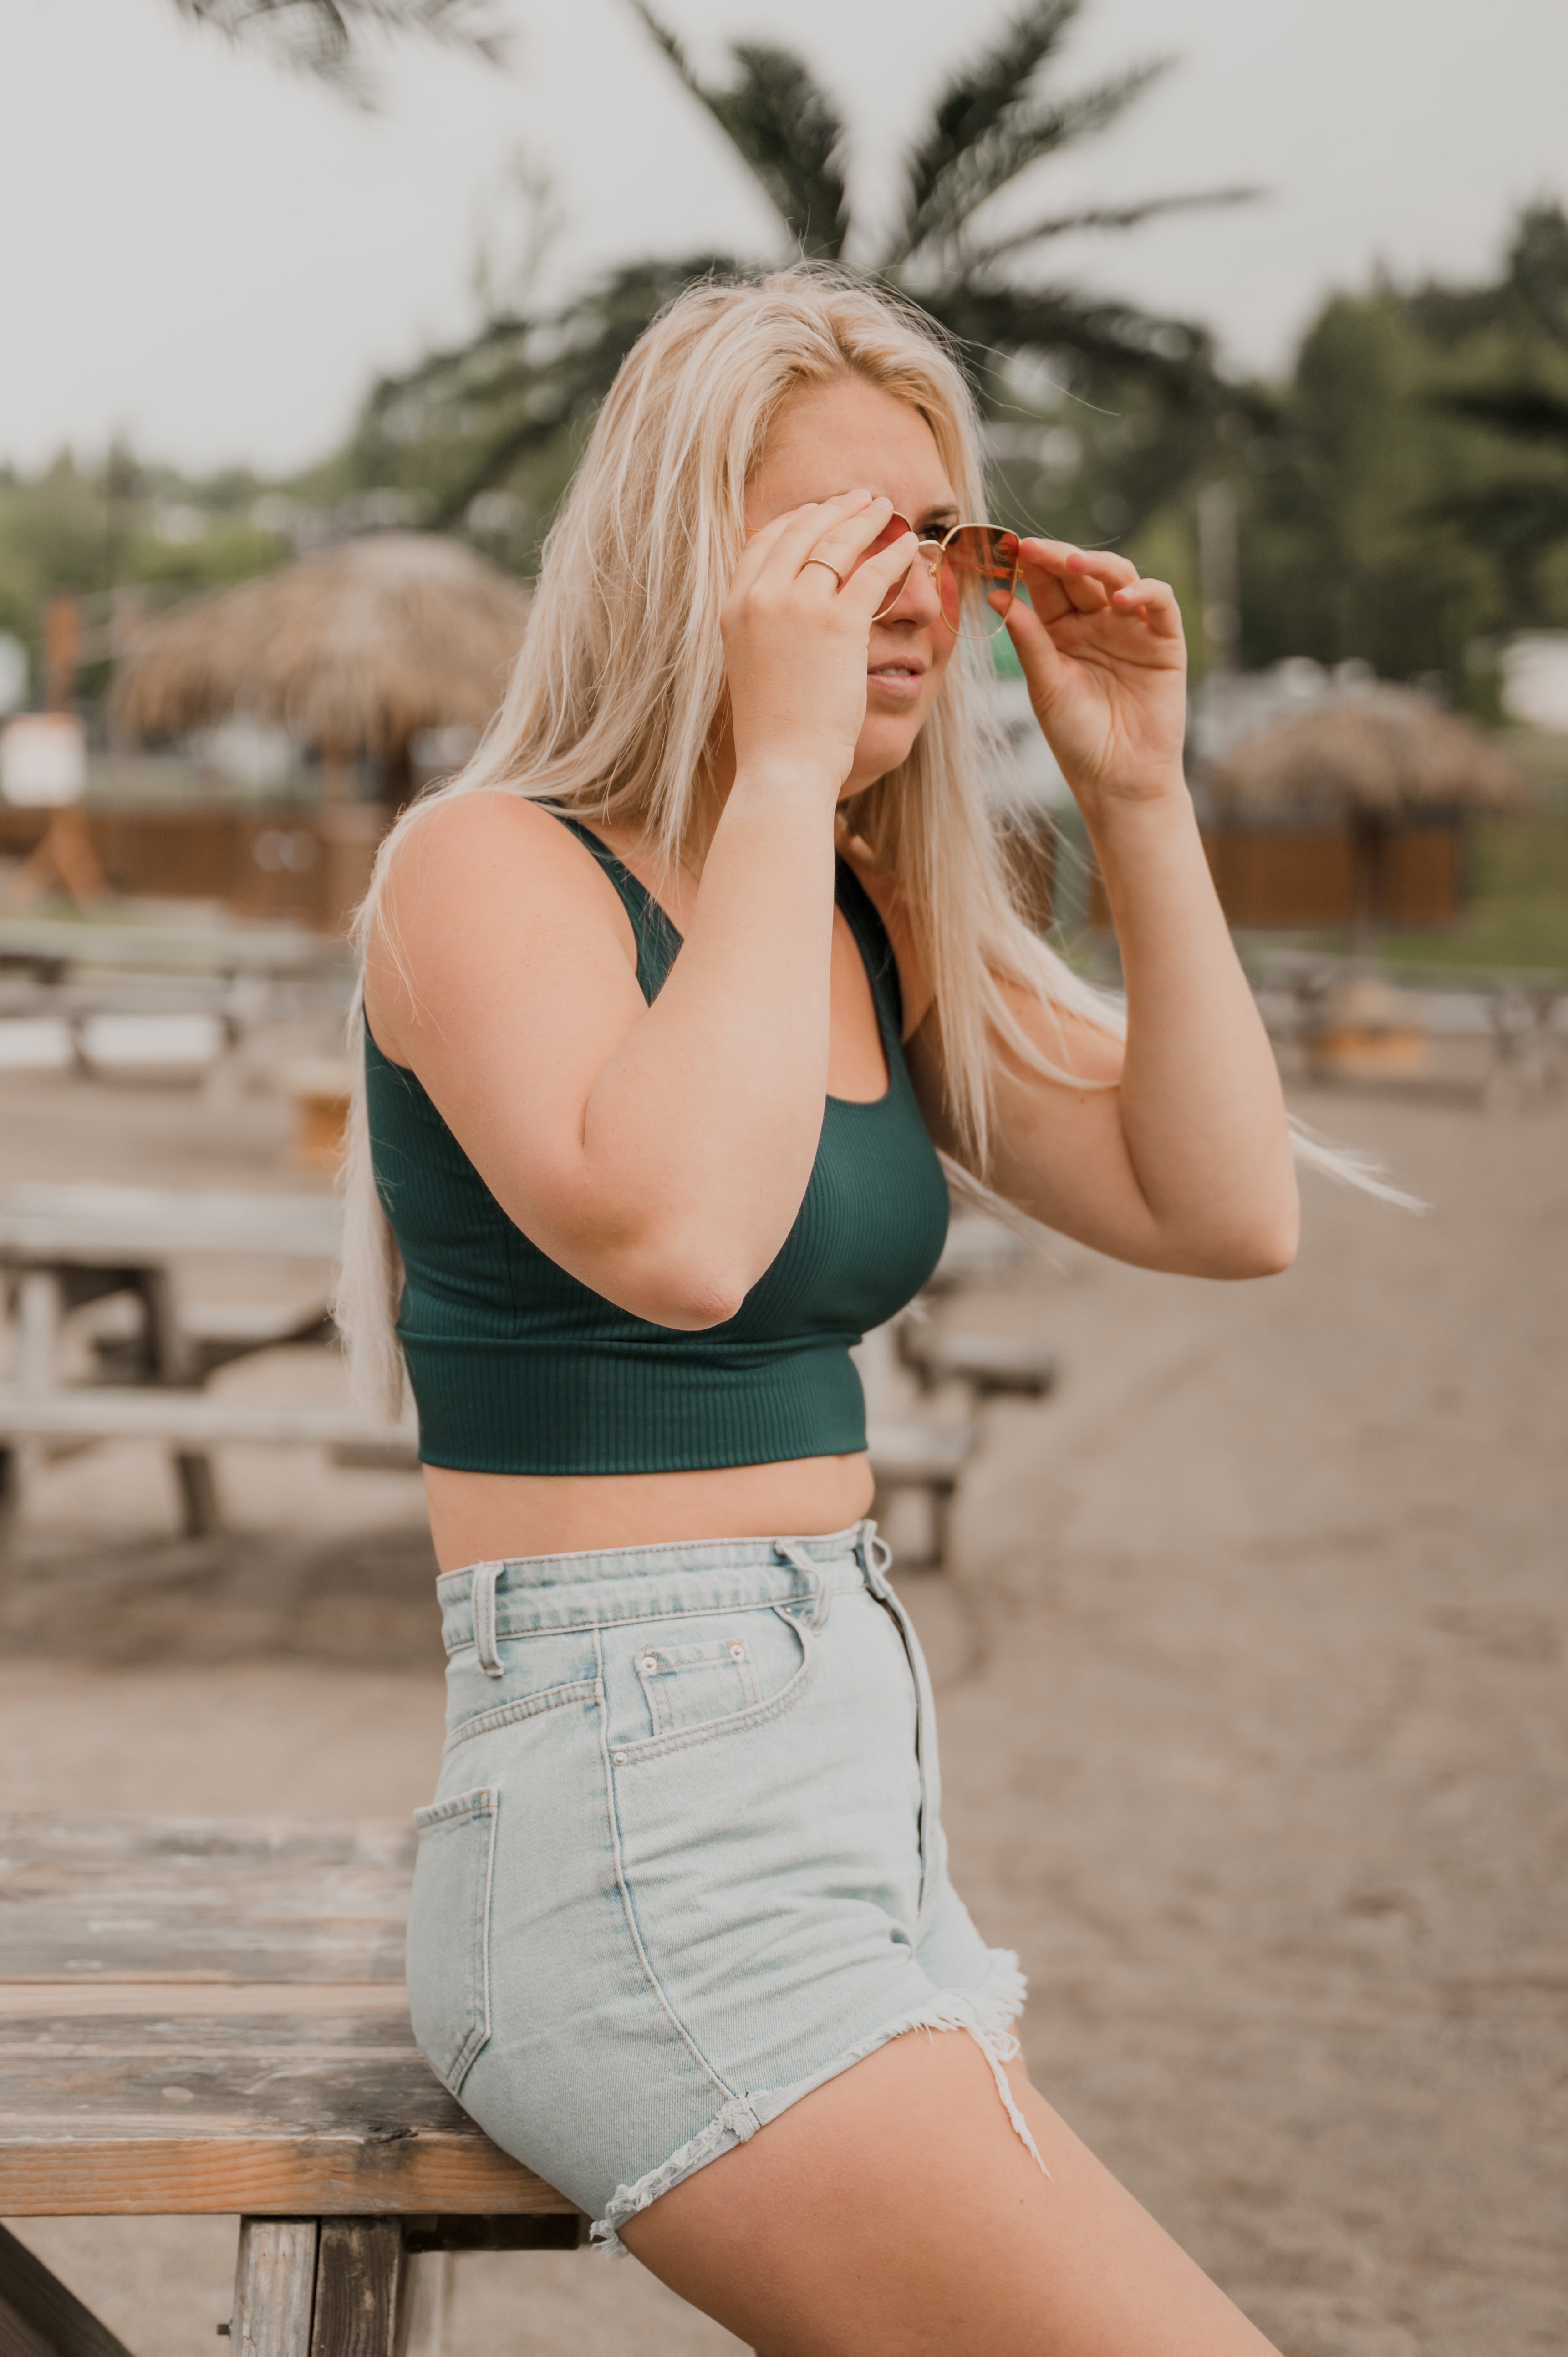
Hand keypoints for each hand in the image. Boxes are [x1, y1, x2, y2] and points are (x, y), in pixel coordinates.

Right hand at [721, 492, 919, 797]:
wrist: (782, 763)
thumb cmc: (773, 728)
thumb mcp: (752, 664)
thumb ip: (764, 627)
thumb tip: (789, 611)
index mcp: (734, 606)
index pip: (764, 541)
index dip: (796, 519)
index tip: (820, 512)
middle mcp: (761, 597)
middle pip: (802, 530)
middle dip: (835, 508)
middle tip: (862, 498)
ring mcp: (799, 606)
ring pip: (838, 543)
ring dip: (867, 519)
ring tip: (888, 509)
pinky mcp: (839, 624)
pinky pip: (874, 574)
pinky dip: (896, 555)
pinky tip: (912, 547)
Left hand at [1003, 541, 1187, 809]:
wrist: (1117, 779)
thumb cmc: (1077, 738)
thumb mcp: (1046, 686)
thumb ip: (1028, 640)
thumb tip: (997, 596)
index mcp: (1062, 630)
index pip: (1047, 585)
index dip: (1030, 564)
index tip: (1004, 548)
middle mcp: (1096, 622)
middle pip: (1080, 574)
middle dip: (1057, 557)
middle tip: (1032, 547)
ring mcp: (1132, 627)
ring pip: (1119, 576)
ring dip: (1098, 565)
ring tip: (1072, 564)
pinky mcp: (1165, 640)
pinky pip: (1160, 602)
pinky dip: (1144, 592)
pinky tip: (1120, 599)